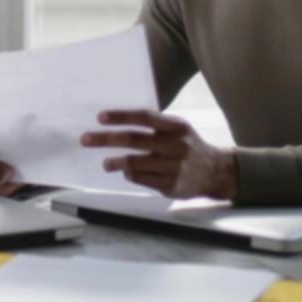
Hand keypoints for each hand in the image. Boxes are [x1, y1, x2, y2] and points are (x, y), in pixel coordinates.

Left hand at [81, 110, 237, 199]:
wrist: (216, 171)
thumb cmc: (189, 145)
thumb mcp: (178, 128)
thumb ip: (154, 125)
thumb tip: (119, 121)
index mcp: (176, 126)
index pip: (144, 118)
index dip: (121, 116)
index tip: (100, 117)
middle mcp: (174, 145)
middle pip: (134, 140)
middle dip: (106, 139)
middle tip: (85, 139)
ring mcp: (173, 166)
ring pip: (136, 162)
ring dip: (115, 162)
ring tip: (105, 164)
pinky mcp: (170, 185)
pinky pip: (143, 179)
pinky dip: (131, 175)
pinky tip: (126, 173)